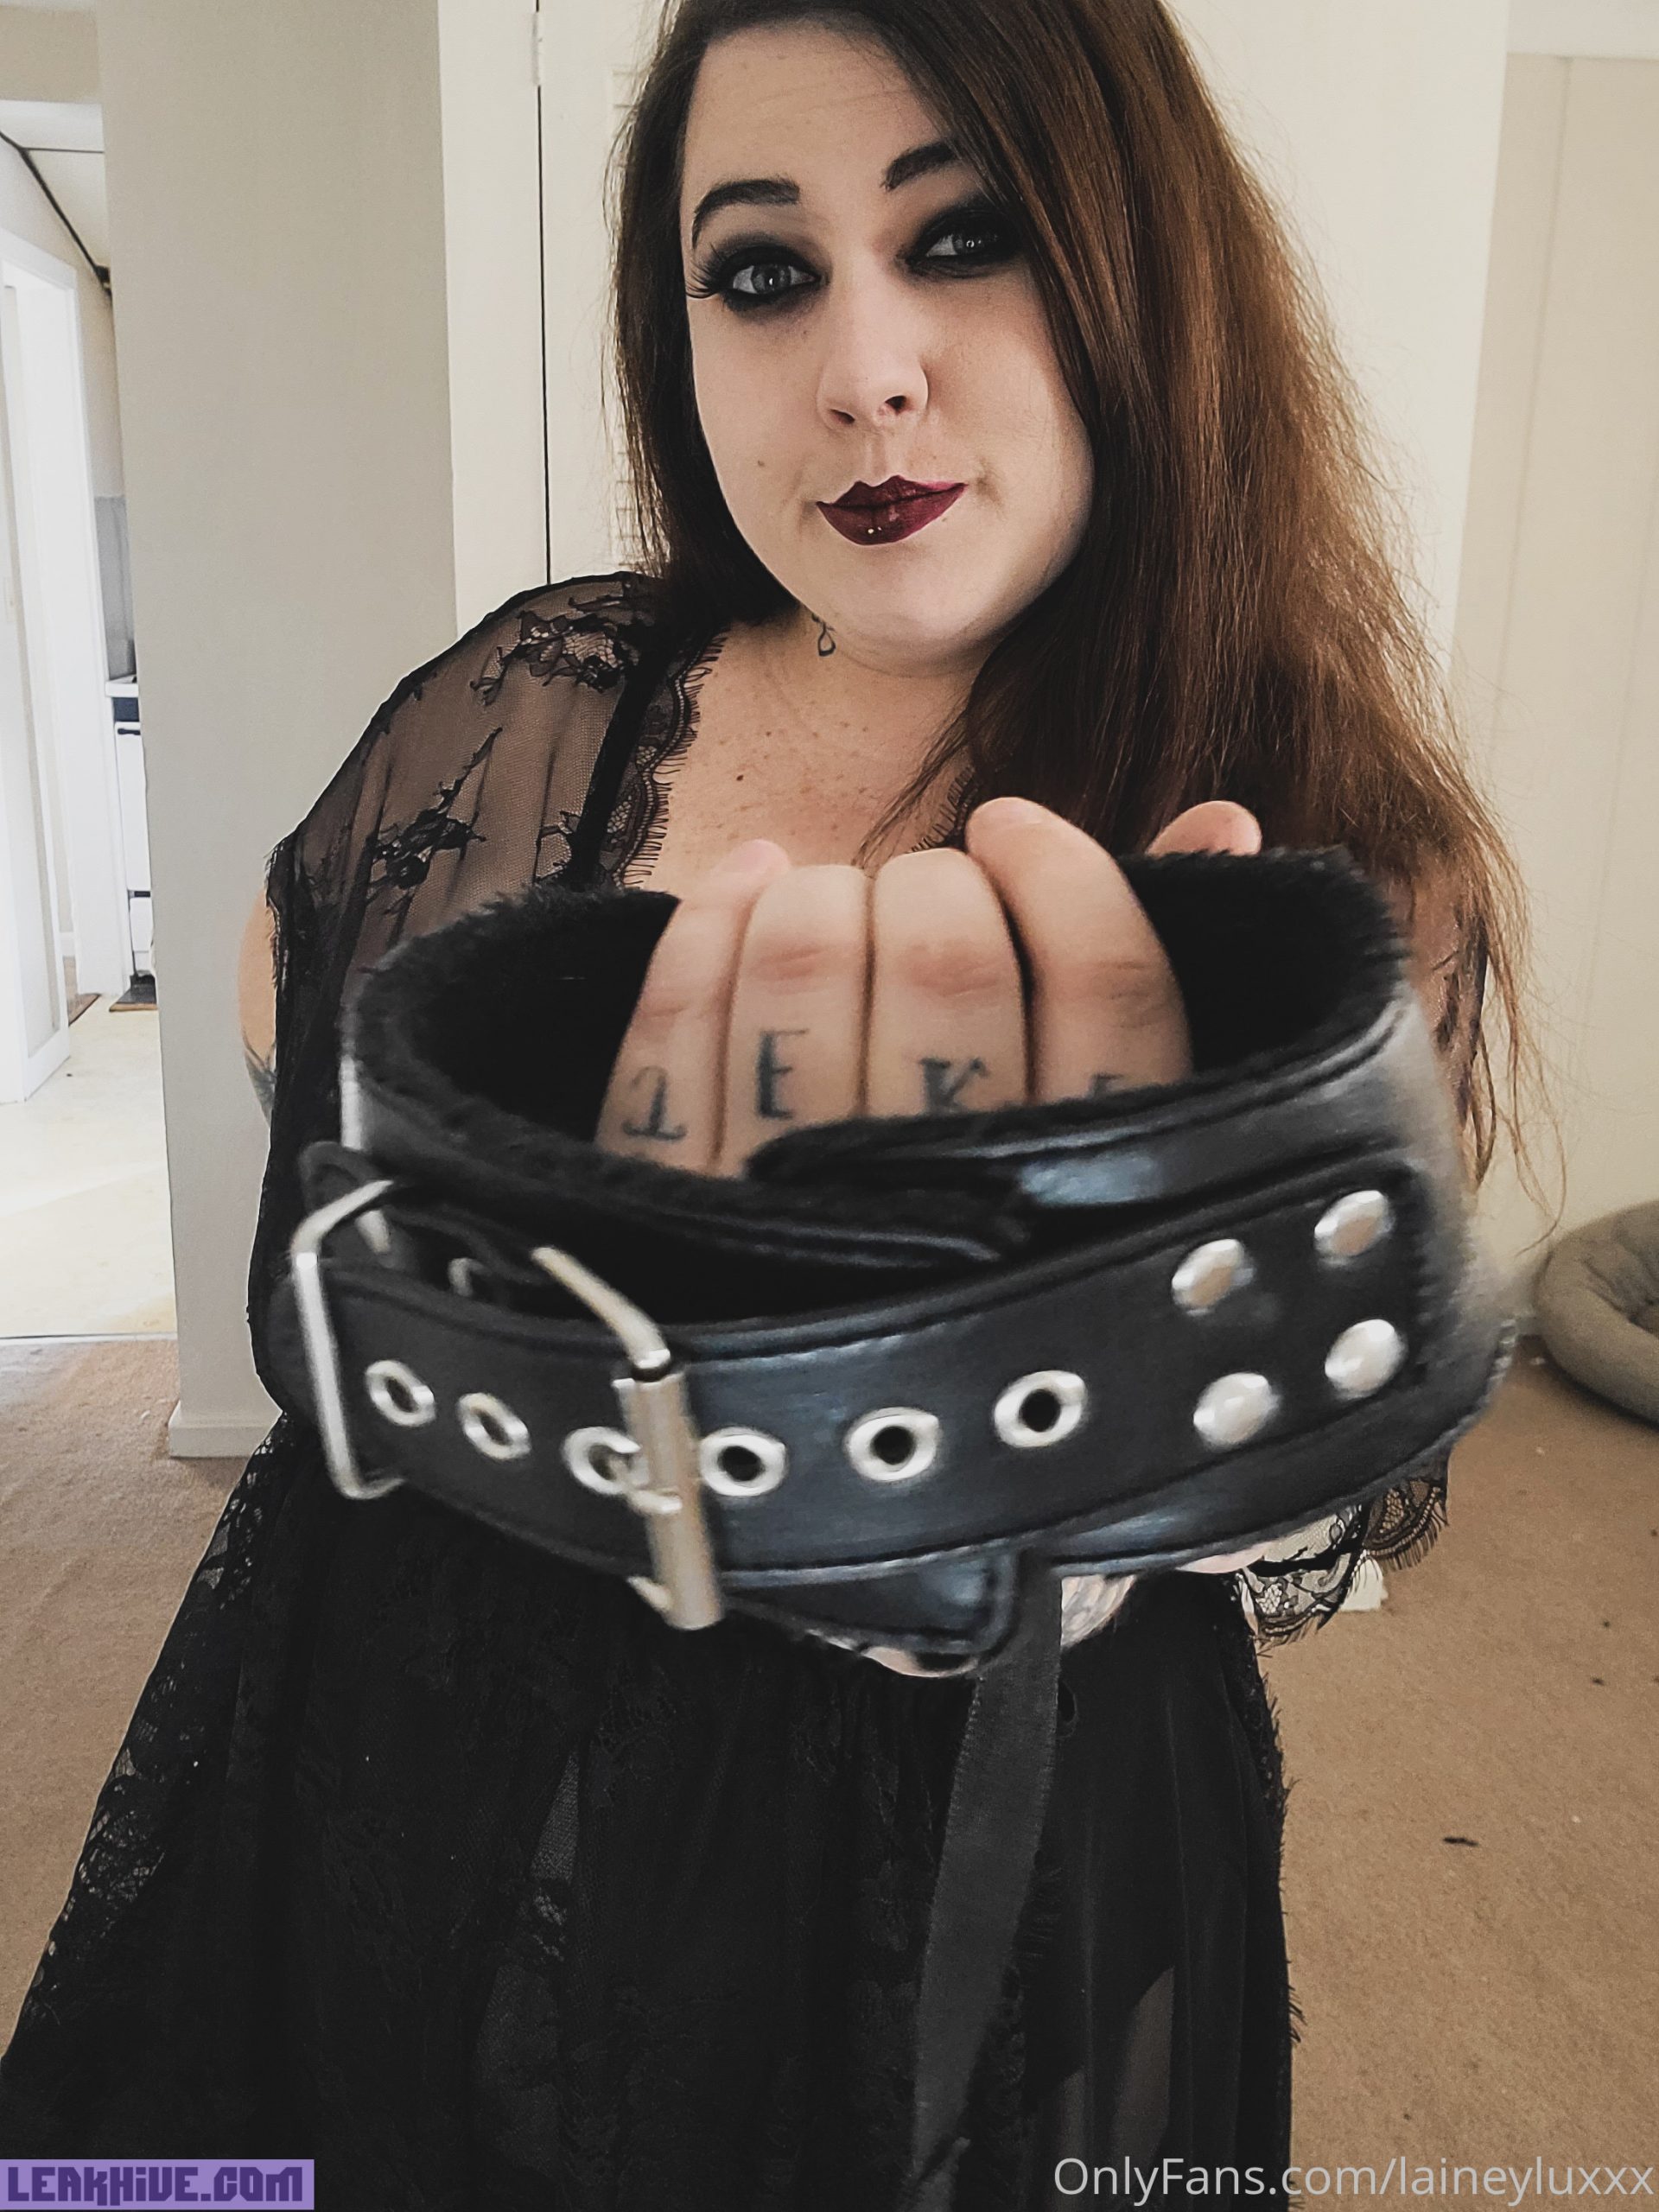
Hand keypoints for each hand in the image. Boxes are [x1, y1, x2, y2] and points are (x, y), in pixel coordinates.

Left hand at [594, 795, 1273, 1577]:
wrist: (858, 1487)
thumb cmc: (999, 1294)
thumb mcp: (1114, 1180)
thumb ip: (1158, 994)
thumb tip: (1222, 820)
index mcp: (1092, 1207)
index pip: (1114, 993)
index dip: (1072, 878)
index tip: (1022, 831)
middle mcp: (949, 1213)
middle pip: (952, 970)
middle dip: (936, 889)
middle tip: (929, 894)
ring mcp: (793, 1220)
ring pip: (807, 982)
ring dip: (820, 899)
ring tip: (834, 898)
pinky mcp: (670, 1217)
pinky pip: (673, 1033)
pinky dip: (703, 932)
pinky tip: (742, 886)